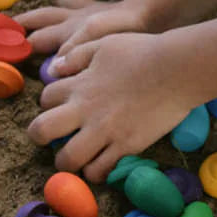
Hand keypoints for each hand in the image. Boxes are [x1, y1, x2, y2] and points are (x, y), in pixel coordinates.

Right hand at [16, 0, 148, 58]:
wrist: (152, 11)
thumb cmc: (125, 29)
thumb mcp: (97, 43)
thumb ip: (73, 54)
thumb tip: (50, 69)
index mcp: (69, 30)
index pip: (37, 39)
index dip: (18, 45)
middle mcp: (73, 19)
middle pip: (41, 21)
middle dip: (22, 25)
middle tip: (3, 30)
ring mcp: (85, 12)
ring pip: (54, 10)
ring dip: (39, 13)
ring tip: (25, 15)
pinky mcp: (98, 8)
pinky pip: (76, 3)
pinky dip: (66, 2)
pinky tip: (62, 0)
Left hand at [27, 31, 192, 181]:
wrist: (176, 69)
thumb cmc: (143, 51)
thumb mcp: (104, 44)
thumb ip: (77, 55)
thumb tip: (54, 68)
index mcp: (79, 85)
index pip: (46, 97)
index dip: (50, 102)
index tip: (62, 105)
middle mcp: (85, 111)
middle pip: (41, 131)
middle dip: (40, 136)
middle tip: (52, 138)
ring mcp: (105, 131)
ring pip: (67, 159)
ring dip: (67, 161)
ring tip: (76, 157)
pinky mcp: (126, 146)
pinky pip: (100, 170)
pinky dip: (96, 171)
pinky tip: (101, 164)